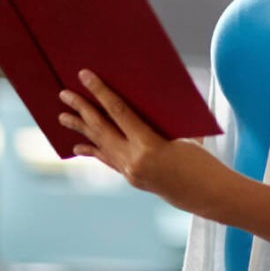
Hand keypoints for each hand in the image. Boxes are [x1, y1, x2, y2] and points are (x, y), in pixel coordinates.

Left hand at [58, 70, 226, 213]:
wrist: (207, 194)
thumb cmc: (201, 158)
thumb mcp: (183, 133)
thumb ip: (162, 117)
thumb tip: (145, 95)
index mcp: (149, 145)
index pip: (118, 112)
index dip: (100, 92)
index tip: (85, 76)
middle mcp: (134, 160)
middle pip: (102, 129)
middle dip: (82, 109)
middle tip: (63, 93)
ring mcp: (130, 172)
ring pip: (100, 145)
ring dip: (81, 129)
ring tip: (62, 117)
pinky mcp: (131, 178)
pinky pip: (107, 160)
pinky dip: (93, 150)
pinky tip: (79, 145)